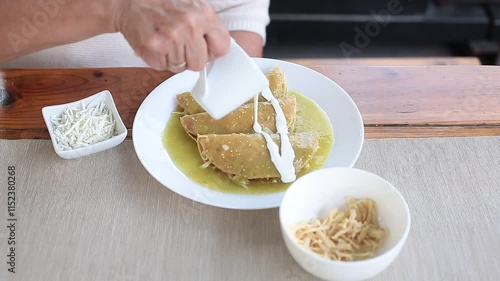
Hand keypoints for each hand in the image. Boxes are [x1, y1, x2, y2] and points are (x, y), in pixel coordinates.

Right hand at [113, 0, 229, 71]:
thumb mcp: (193, 6)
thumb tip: (217, 48)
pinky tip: (155, 42)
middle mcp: (190, 25)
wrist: (130, 1)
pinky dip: (158, 59)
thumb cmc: (162, 4)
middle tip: (179, 44)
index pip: (222, 48)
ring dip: (172, 57)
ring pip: (180, 67)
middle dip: (190, 58)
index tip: (203, 48)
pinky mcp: (154, 47)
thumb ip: (208, 26)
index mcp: (204, 14)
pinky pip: (163, 67)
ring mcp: (172, 37)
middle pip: (200, 63)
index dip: (211, 51)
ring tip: (164, 39)